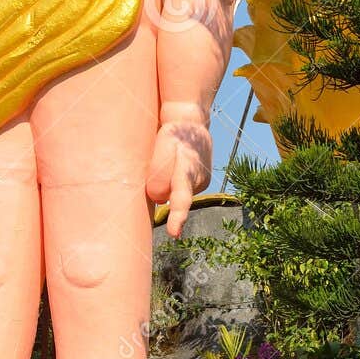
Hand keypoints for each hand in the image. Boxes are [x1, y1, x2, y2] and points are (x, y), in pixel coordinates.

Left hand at [145, 117, 212, 237]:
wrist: (193, 125)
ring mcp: (200, 184)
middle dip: (159, 187)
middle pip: (171, 195)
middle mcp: (199, 181)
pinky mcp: (198, 186)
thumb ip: (160, 170)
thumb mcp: (164, 142)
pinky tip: (174, 167)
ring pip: (173, 193)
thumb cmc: (175, 133)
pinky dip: (172, 184)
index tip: (173, 233)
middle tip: (160, 161)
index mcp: (190, 169)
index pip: (181, 197)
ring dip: (166, 183)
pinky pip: (178, 191)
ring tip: (171, 158)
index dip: (177, 216)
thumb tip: (160, 199)